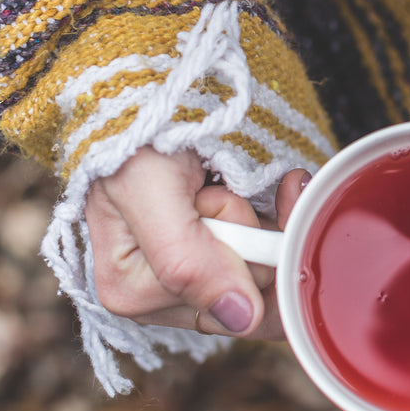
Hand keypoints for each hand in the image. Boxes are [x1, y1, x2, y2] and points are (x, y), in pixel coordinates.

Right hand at [84, 147, 309, 339]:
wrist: (146, 90)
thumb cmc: (135, 133)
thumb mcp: (148, 188)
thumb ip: (185, 260)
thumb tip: (240, 320)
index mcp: (129, 293)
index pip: (226, 309)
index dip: (248, 252)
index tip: (234, 194)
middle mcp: (158, 295)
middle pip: (249, 294)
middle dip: (254, 232)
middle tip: (224, 185)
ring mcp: (187, 274)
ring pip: (264, 271)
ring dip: (268, 218)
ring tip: (235, 178)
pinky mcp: (212, 251)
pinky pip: (269, 253)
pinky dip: (279, 214)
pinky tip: (279, 185)